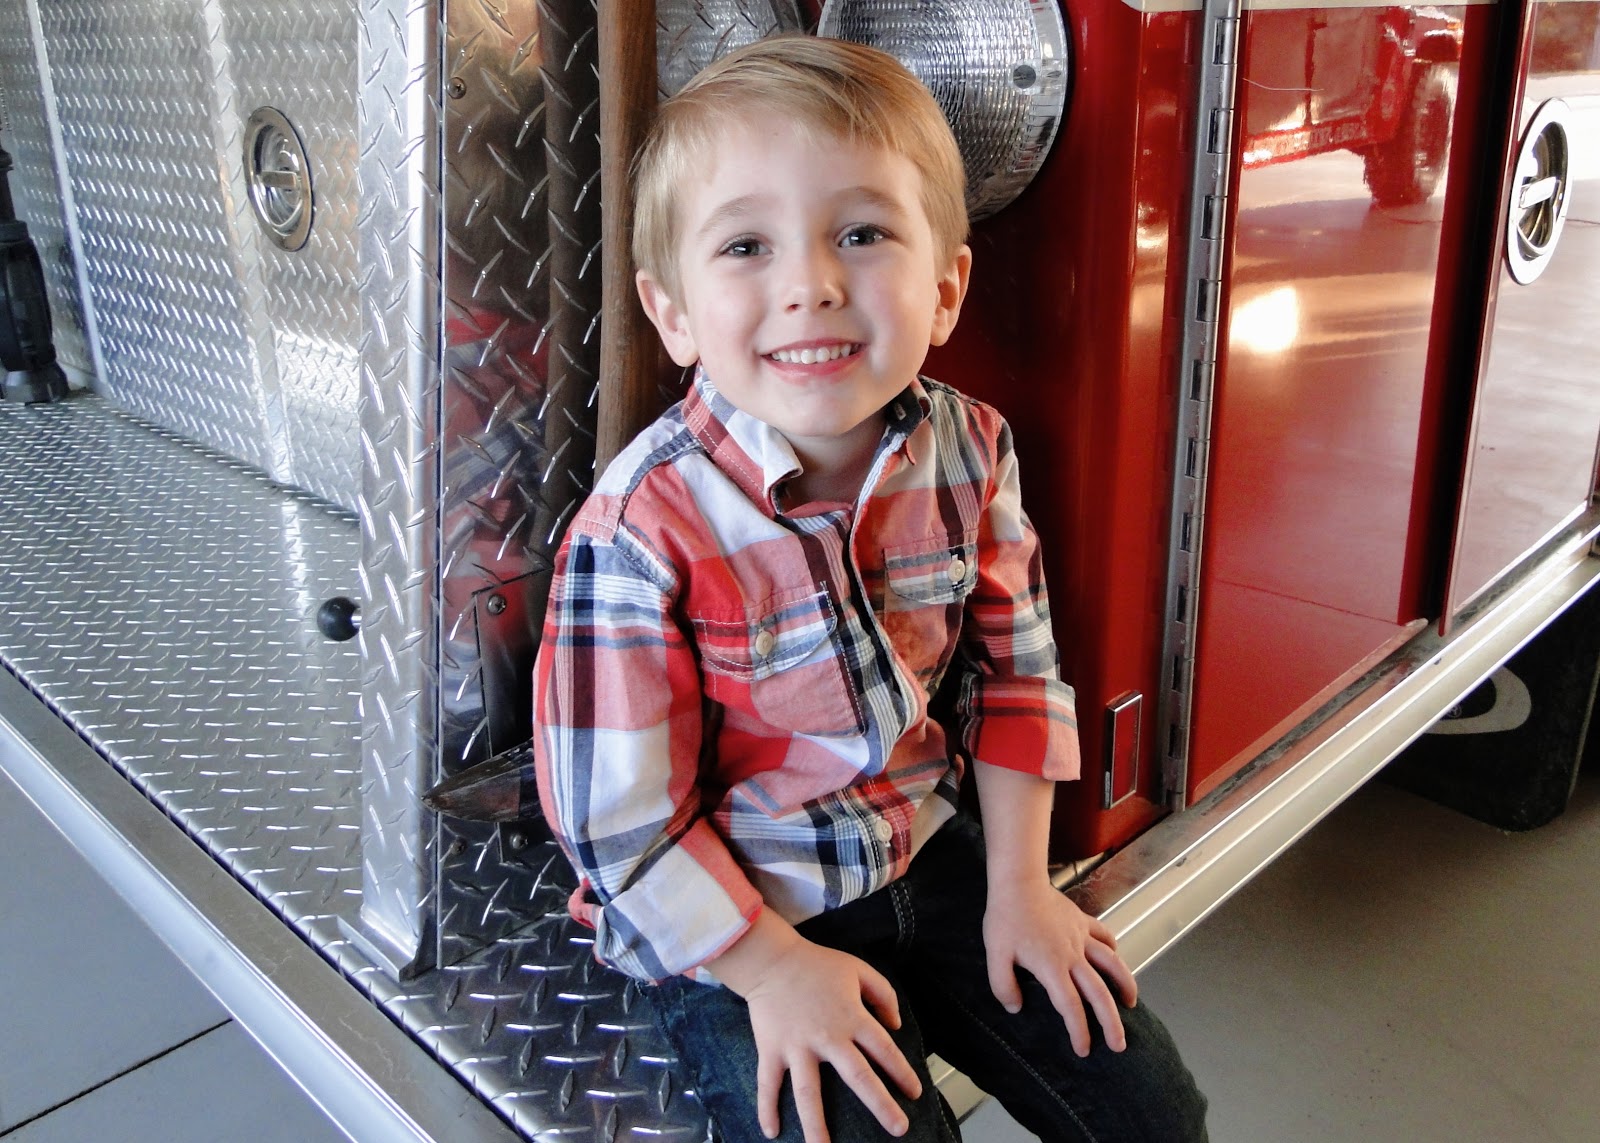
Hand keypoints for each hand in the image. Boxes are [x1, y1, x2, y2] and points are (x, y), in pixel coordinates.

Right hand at [707, 910, 921, 1141]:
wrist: (772, 959)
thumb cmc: (817, 965)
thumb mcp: (859, 970)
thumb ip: (883, 995)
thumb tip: (897, 1026)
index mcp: (852, 1017)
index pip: (884, 1050)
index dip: (902, 1072)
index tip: (914, 1093)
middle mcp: (827, 1037)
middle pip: (858, 1078)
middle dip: (881, 1106)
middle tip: (898, 1129)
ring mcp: (797, 1047)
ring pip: (808, 1094)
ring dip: (817, 1125)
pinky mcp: (772, 1050)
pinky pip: (768, 1084)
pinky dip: (767, 1108)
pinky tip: (771, 1131)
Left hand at [983, 878, 1137, 1056]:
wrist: (1018, 882)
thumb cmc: (1005, 919)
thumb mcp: (995, 956)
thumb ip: (1003, 985)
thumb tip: (1015, 1008)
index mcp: (1052, 968)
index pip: (1071, 1007)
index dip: (1079, 1031)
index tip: (1084, 1049)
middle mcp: (1073, 955)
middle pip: (1099, 993)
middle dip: (1111, 1022)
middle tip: (1119, 1044)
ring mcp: (1081, 937)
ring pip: (1112, 964)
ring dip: (1125, 985)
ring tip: (1131, 1004)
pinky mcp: (1082, 920)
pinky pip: (1104, 936)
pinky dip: (1113, 948)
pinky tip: (1116, 956)